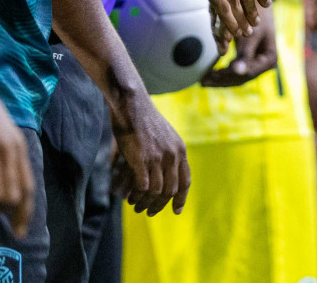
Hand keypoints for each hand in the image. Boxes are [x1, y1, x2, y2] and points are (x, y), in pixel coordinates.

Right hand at [110, 92, 189, 216]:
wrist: (132, 104)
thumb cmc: (144, 118)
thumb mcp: (165, 135)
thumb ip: (168, 153)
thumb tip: (165, 172)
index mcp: (180, 150)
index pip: (185, 181)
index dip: (181, 198)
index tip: (176, 210)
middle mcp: (172, 155)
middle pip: (170, 190)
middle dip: (160, 205)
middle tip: (150, 212)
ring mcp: (158, 158)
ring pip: (156, 192)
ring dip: (146, 203)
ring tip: (137, 207)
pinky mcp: (142, 159)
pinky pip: (143, 186)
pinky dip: (137, 196)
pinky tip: (131, 198)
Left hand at [202, 4, 276, 86]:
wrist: (258, 2)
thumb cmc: (257, 14)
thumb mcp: (252, 32)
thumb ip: (245, 52)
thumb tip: (237, 71)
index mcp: (270, 59)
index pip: (248, 72)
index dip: (231, 74)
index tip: (215, 75)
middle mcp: (264, 65)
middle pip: (241, 77)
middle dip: (222, 79)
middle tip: (203, 80)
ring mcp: (256, 63)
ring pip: (236, 77)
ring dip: (219, 79)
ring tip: (202, 80)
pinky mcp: (248, 60)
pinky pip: (233, 70)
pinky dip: (221, 73)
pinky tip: (208, 75)